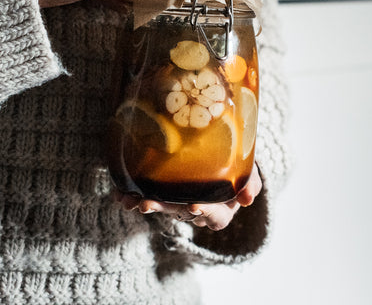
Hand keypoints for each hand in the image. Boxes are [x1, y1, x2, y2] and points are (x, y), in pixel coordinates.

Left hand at [117, 166, 262, 230]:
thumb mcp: (249, 172)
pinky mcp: (164, 192)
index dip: (206, 213)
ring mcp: (179, 202)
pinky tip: (119, 193)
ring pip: (161, 206)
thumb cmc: (237, 165)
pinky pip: (147, 195)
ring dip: (144, 203)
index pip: (216, 217)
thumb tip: (247, 200)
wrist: (223, 155)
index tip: (194, 205)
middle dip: (163, 208)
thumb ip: (251, 183)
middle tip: (147, 204)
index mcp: (222, 209)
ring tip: (130, 200)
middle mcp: (198, 209)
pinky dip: (131, 196)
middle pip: (180, 213)